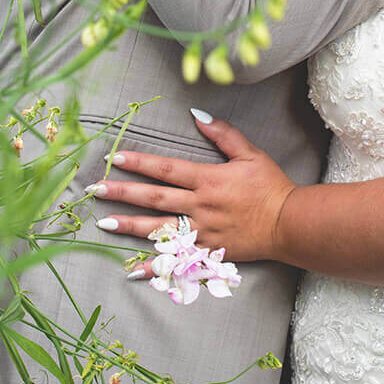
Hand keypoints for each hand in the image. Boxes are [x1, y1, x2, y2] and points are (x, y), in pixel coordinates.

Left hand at [86, 114, 294, 268]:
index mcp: (208, 179)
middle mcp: (200, 206)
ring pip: (158, 229)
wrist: (288, 223)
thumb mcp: (250, 153)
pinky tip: (130, 269)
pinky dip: (153, 267)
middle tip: (95, 189)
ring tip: (104, 222)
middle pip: (154, 198)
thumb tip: (197, 114)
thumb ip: (223, 134)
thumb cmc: (270, 186)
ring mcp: (201, 232)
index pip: (166, 169)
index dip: (140, 163)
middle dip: (123, 193)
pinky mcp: (207, 253)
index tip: (116, 159)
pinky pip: (175, 260)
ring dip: (129, 226)